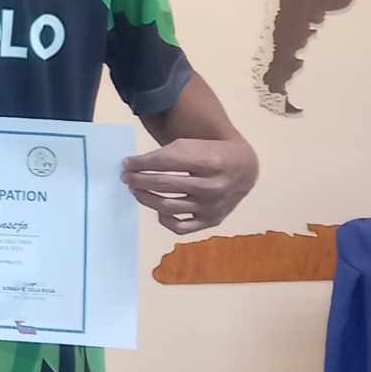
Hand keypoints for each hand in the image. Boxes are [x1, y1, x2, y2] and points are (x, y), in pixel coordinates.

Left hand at [121, 137, 258, 235]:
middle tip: (126, 177)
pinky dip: (163, 218)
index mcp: (209, 161)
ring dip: (145, 197)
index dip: (140, 163)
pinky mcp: (212, 220)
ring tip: (136, 189)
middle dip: (138, 180)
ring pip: (167, 206)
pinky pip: (179, 227)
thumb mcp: (192, 144)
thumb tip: (132, 167)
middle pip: (163, 184)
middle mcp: (213, 186)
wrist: (244, 168)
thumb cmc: (211, 153)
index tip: (126, 163)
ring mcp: (212, 206)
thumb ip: (164, 155)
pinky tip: (159, 208)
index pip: (164, 162)